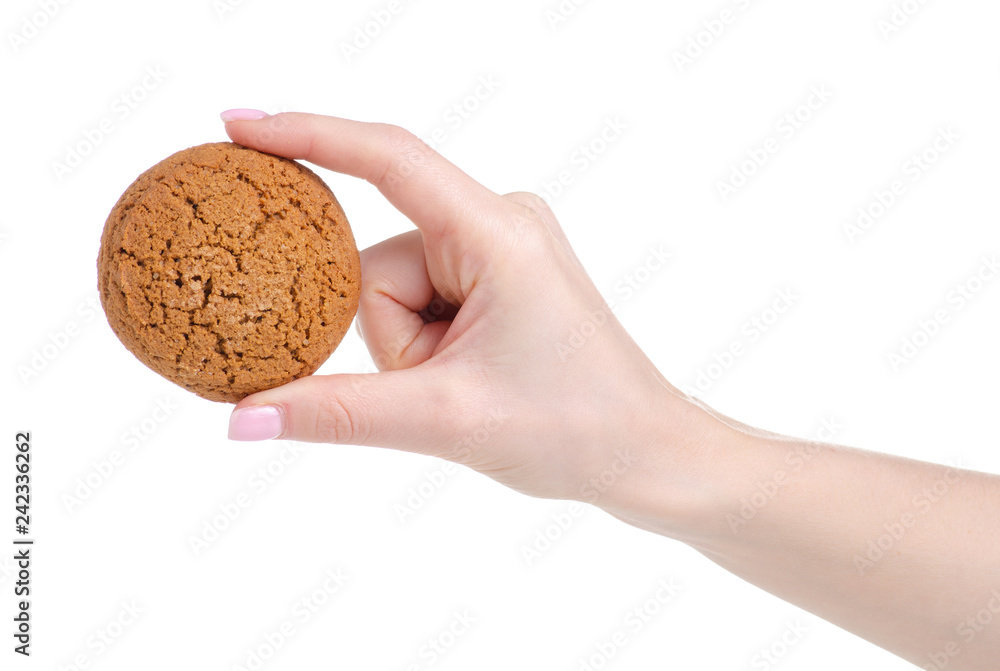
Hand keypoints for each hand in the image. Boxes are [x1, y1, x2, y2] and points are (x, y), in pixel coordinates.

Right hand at [222, 111, 712, 504]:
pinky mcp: (494, 274)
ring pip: (393, 291)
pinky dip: (422, 346)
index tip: (236, 127)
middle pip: (377, 264)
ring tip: (464, 388)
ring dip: (408, 352)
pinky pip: (421, 299)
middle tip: (440, 387)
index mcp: (495, 232)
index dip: (307, 136)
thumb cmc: (574, 428)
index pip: (387, 160)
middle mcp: (497, 222)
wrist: (643, 452)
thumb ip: (336, 412)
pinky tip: (467, 378)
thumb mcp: (444, 419)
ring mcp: (497, 248)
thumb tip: (241, 417)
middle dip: (388, 339)